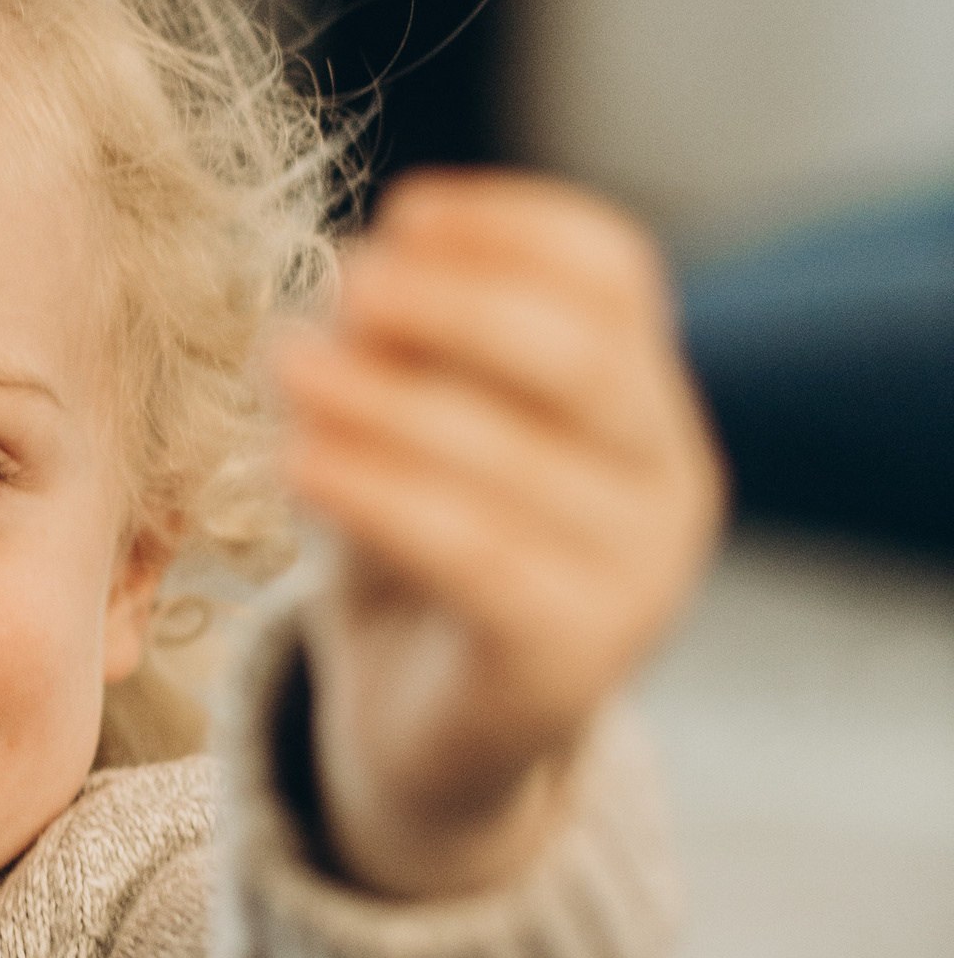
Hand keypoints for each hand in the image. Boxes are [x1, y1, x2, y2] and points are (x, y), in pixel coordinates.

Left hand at [271, 174, 724, 899]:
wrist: (427, 744)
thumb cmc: (418, 560)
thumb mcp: (406, 436)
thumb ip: (400, 364)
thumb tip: (352, 282)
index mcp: (643, 403)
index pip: (617, 274)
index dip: (512, 229)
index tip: (403, 212)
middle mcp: (669, 483)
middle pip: (586, 355)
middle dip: (457, 305)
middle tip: (344, 283)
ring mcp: (638, 580)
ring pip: (515, 460)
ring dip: (387, 397)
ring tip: (288, 362)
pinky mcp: (573, 661)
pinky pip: (476, 557)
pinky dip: (379, 495)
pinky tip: (298, 460)